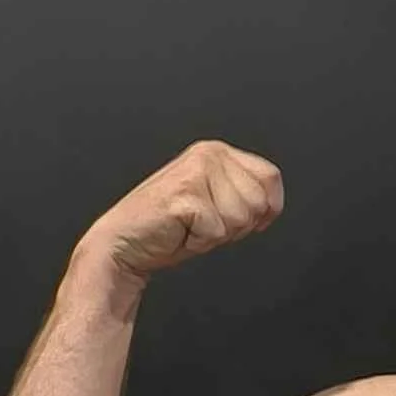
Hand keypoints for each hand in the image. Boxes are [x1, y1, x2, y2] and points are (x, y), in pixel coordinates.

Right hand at [84, 140, 285, 283]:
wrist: (123, 244)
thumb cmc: (166, 228)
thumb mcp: (215, 202)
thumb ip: (243, 194)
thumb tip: (271, 204)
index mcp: (216, 151)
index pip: (270, 176)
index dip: (266, 208)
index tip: (243, 220)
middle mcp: (207, 154)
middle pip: (258, 202)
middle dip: (235, 226)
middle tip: (204, 224)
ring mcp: (195, 172)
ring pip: (240, 218)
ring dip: (216, 235)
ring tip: (191, 227)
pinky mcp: (185, 196)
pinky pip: (217, 232)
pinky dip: (200, 243)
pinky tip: (180, 233)